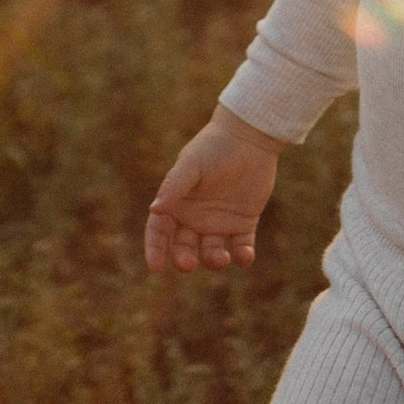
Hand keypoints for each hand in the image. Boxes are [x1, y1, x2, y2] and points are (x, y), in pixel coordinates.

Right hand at [144, 110, 282, 274]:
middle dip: (184, 258)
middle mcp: (195, 218)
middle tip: (188, 263)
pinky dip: (243, 256)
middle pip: (184, 247)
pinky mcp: (243, 224)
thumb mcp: (191, 166)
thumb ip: (174, 187)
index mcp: (177, 204)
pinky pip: (241, 247)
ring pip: (212, 252)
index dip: (155, 249)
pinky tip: (245, 256)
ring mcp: (219, 223)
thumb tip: (154, 208)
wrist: (249, 137)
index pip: (160, 231)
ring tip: (221, 258)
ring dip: (214, 259)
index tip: (156, 267)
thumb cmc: (214, 148)